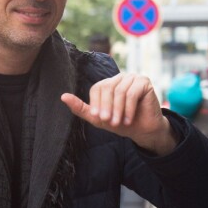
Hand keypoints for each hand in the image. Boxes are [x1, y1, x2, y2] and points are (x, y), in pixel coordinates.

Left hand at [61, 73, 177, 155]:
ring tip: (120, 122)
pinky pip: (133, 93)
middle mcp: (119, 78)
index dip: (97, 103)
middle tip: (109, 121)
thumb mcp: (97, 118)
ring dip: (119, 110)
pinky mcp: (144, 82)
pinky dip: (129, 108)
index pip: (97, 88)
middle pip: (107, 88)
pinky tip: (129, 119)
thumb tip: (63, 97)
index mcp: (107, 84)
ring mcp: (132, 78)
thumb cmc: (119, 123)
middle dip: (107, 107)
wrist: (142, 130)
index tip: (99, 118)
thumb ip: (80, 108)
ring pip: (120, 92)